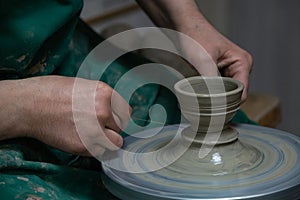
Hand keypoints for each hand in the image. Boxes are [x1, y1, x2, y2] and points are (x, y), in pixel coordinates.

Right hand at [0, 76, 130, 156]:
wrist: (29, 105)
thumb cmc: (51, 92)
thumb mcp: (82, 86)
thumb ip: (100, 97)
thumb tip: (111, 108)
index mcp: (105, 94)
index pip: (126, 111)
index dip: (117, 116)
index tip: (110, 119)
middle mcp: (104, 111)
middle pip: (121, 126)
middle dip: (111, 127)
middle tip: (97, 126)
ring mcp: (95, 129)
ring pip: (116, 142)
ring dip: (107, 141)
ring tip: (92, 136)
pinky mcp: (84, 146)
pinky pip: (100, 152)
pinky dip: (95, 149)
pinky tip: (82, 141)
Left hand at [178, 21, 252, 101]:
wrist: (183, 26)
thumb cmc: (196, 36)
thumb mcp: (204, 61)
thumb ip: (212, 83)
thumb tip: (214, 102)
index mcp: (242, 63)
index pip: (242, 92)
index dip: (229, 103)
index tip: (216, 112)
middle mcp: (238, 68)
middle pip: (233, 94)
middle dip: (219, 100)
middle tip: (205, 104)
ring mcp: (227, 70)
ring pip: (223, 92)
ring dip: (212, 95)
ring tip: (200, 93)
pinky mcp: (217, 72)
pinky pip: (214, 87)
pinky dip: (207, 90)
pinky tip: (198, 88)